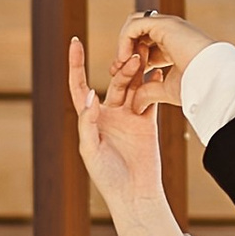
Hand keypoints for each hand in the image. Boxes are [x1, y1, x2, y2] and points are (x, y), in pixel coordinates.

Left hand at [70, 35, 164, 214]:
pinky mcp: (147, 121)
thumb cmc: (107, 176)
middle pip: (114, 81)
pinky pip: (151, 98)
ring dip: (137, 71)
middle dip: (121, 67)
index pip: (79, 85)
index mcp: (90, 118)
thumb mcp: (90, 150)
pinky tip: (159, 70)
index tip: (75, 41)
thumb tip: (91, 95)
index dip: (76, 64)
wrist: (135, 194)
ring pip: (133, 86)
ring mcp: (129, 116)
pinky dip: (154, 84)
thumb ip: (88, 123)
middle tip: (133, 57)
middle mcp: (109, 114)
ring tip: (144, 58)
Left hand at [112, 11, 216, 112]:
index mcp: (174, 45)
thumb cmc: (197, 86)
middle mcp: (171, 32)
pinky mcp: (163, 24)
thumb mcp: (167, 90)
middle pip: (138, 33)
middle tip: (115, 69)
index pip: (146, 46)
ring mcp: (168, 25)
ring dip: (123, 44)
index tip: (120, 75)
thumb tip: (135, 105)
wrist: (212, 78)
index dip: (131, 59)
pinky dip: (125, 40)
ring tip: (120, 65)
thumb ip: (148, 93)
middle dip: (124, 50)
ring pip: (134, 26)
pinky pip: (134, 26)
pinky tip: (124, 59)